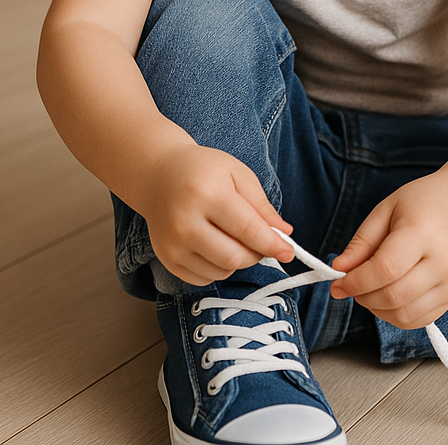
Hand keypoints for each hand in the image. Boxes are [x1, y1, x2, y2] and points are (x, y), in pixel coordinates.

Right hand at [143, 142, 293, 284]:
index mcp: (207, 193)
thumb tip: (284, 232)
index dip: (272, 243)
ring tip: (236, 238)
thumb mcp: (237, 173)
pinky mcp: (166, 259)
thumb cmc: (203, 170)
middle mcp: (185, 221)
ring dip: (239, 261)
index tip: (289, 252)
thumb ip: (261, 204)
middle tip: (262, 242)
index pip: (247, 229)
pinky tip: (217, 246)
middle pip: (234, 256)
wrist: (158, 173)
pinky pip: (204, 279)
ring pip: (221, 271)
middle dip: (257, 254)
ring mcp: (173, 243)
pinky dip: (220, 268)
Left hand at [329, 170, 447, 328]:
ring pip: (405, 315)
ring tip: (370, 289)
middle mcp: (443, 261)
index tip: (338, 282)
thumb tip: (340, 269)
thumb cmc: (426, 201)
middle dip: (363, 297)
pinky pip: (419, 320)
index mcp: (423, 231)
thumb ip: (362, 241)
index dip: (356, 281)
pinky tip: (388, 296)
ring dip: (377, 310)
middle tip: (351, 285)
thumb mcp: (387, 208)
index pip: (385, 269)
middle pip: (394, 296)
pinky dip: (396, 315)